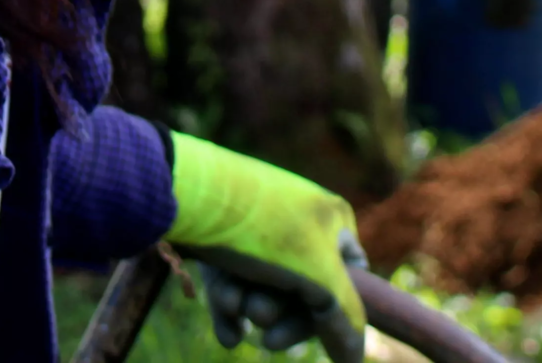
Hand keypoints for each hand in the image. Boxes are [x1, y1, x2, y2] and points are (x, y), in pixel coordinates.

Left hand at [165, 133, 364, 362]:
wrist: (187, 196)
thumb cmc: (263, 234)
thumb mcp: (319, 279)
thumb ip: (344, 320)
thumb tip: (354, 359)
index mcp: (332, 221)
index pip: (351, 280)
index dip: (336, 311)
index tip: (316, 324)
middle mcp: (298, 223)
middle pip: (302, 292)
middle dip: (279, 312)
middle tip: (259, 314)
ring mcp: (258, 231)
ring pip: (263, 291)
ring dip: (248, 309)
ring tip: (231, 303)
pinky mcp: (223, 240)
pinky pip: (234, 285)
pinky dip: (230, 312)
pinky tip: (226, 333)